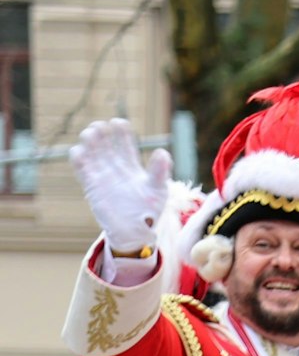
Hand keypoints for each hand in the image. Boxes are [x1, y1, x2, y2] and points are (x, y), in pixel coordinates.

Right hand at [69, 119, 171, 254]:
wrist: (135, 232)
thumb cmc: (149, 211)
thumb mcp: (158, 189)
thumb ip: (160, 171)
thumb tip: (163, 152)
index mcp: (132, 166)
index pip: (125, 144)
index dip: (121, 132)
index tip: (119, 122)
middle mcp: (115, 168)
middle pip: (105, 144)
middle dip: (102, 133)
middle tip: (100, 125)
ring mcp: (102, 175)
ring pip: (92, 153)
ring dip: (89, 142)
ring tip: (90, 134)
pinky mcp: (91, 186)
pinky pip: (82, 169)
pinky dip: (79, 159)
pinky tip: (79, 152)